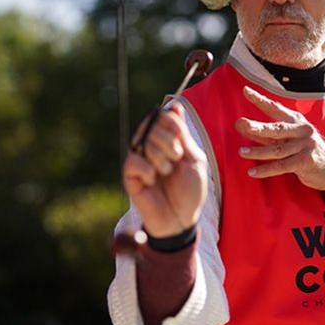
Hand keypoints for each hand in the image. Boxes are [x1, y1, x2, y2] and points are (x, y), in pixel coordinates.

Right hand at [123, 103, 207, 237]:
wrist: (181, 219)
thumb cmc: (191, 191)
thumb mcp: (194, 159)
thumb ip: (183, 134)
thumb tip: (175, 104)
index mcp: (168, 139)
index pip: (161, 115)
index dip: (171, 122)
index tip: (181, 137)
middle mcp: (151, 146)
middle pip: (151, 124)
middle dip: (169, 141)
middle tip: (176, 159)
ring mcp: (140, 159)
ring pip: (143, 141)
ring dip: (160, 157)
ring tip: (166, 172)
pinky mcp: (130, 175)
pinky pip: (133, 160)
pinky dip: (147, 170)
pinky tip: (153, 180)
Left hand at [236, 86, 324, 192]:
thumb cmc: (305, 152)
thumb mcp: (286, 140)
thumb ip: (265, 134)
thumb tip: (241, 126)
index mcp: (296, 120)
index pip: (275, 108)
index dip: (260, 100)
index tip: (246, 91)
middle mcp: (301, 130)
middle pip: (276, 128)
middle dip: (257, 126)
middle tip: (240, 123)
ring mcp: (305, 145)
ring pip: (277, 149)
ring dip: (257, 151)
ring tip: (242, 152)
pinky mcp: (306, 161)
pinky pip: (282, 165)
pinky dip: (266, 169)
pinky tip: (253, 172)